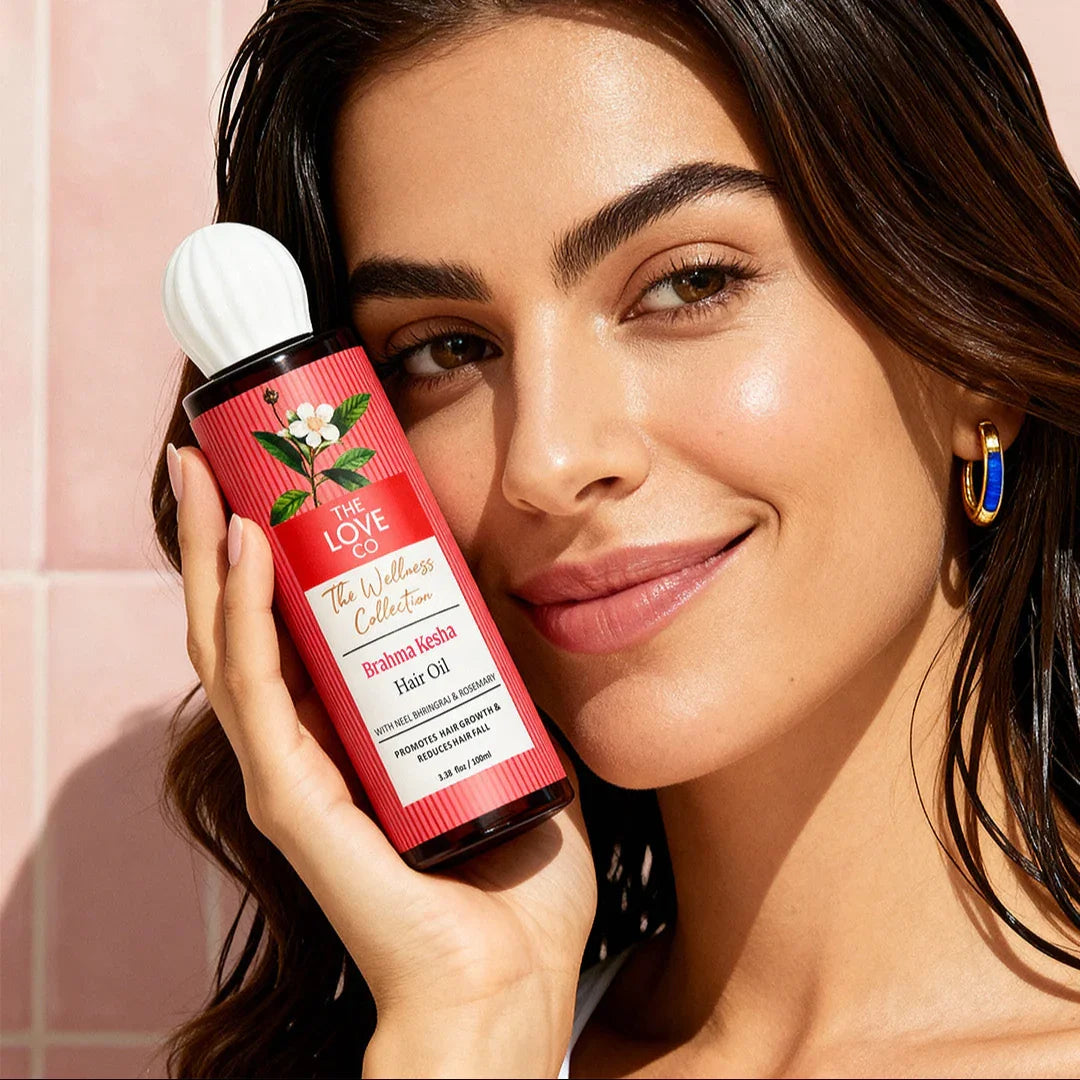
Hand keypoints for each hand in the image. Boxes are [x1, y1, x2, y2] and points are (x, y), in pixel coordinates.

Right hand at [172, 444, 596, 1077]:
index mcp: (348, 734)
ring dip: (212, 553)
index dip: (271, 554)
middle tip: (210, 454)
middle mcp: (306, 747)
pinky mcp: (294, 802)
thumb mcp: (514, 742)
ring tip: (203, 473)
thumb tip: (518, 599)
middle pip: (243, 623)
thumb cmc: (517, 878)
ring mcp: (291, 774)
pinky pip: (258, 694)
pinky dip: (245, 617)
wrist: (513, 980)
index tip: (273, 481)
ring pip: (229, 645)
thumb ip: (505, 679)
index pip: (289, 628)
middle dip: (220, 534)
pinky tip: (244, 549)